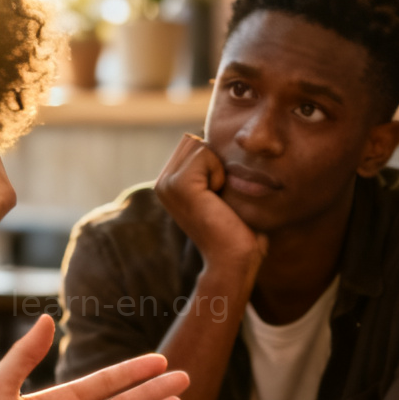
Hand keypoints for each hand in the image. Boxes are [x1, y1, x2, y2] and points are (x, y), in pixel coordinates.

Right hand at [155, 134, 266, 272]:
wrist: (233, 258)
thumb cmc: (236, 228)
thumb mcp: (221, 190)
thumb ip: (213, 167)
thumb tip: (220, 141)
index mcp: (169, 183)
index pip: (196, 144)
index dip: (216, 164)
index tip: (218, 196)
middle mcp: (162, 182)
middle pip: (195, 141)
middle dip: (216, 163)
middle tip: (218, 198)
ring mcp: (166, 183)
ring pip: (200, 145)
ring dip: (218, 168)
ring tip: (217, 199)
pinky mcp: (177, 184)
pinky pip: (204, 152)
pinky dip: (219, 172)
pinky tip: (217, 199)